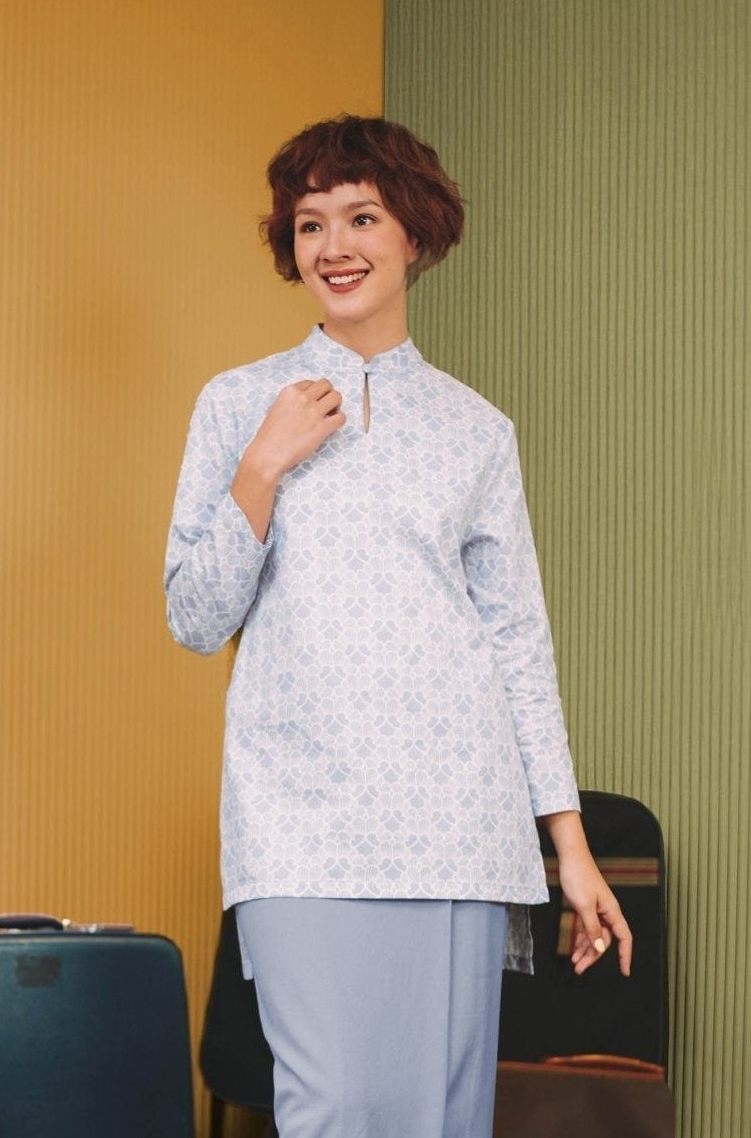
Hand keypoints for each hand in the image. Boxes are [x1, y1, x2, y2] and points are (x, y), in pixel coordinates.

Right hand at [244, 378, 345, 480]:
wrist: (268, 454)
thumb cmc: (270, 436)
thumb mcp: (277, 408)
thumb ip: (292, 401)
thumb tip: (309, 403)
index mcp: (290, 391)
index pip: (311, 383)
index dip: (316, 393)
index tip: (314, 403)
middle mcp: (303, 398)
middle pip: (326, 384)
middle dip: (328, 394)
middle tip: (326, 407)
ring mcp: (313, 412)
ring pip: (337, 397)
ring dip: (336, 406)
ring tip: (330, 416)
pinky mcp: (321, 428)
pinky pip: (341, 417)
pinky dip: (339, 421)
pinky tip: (331, 428)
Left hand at [541, 810, 632, 976]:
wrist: (570, 856)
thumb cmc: (578, 876)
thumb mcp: (583, 905)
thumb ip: (592, 927)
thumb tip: (599, 947)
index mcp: (611, 911)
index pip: (624, 938)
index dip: (625, 955)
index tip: (625, 971)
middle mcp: (606, 912)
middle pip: (605, 940)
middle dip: (593, 956)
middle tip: (579, 969)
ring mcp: (596, 910)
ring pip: (594, 936)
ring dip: (585, 950)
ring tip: (574, 963)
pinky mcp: (586, 907)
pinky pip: (587, 928)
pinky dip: (581, 939)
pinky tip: (575, 949)